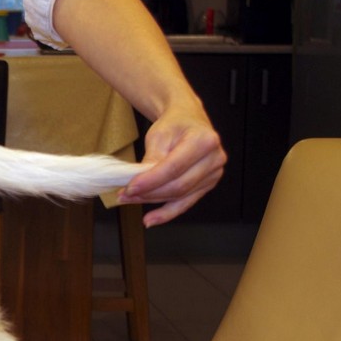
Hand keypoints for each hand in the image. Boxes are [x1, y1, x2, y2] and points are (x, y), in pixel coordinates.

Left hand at [119, 102, 226, 227]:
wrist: (188, 121)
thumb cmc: (174, 125)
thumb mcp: (158, 135)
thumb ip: (151, 159)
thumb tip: (140, 182)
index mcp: (204, 141)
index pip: (173, 167)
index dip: (150, 181)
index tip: (129, 188)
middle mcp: (214, 158)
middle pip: (178, 185)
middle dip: (149, 193)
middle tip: (125, 195)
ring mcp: (213, 174)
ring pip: (179, 196)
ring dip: (152, 202)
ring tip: (130, 200)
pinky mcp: (207, 185)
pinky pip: (185, 203)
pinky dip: (167, 213)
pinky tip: (151, 219)